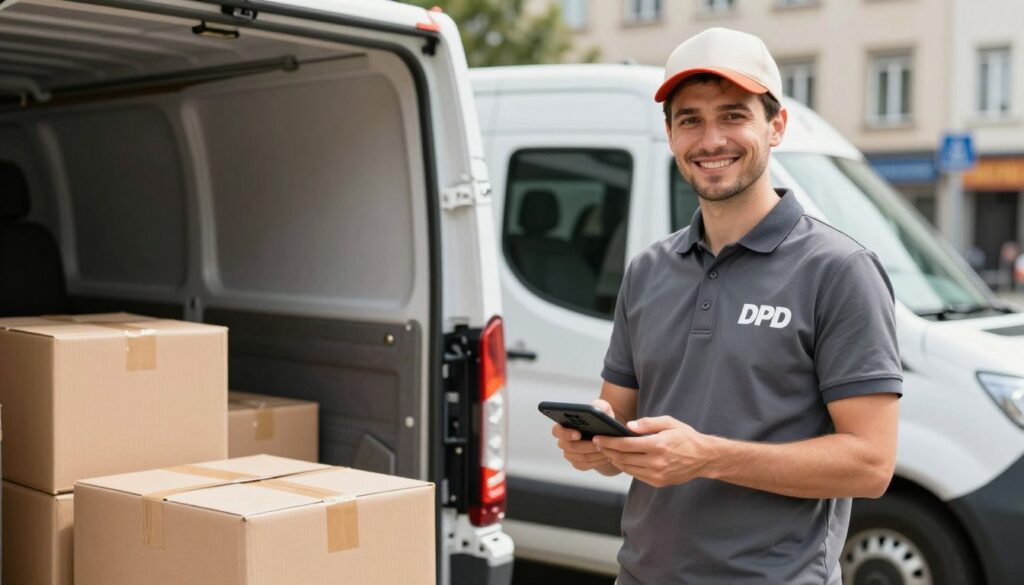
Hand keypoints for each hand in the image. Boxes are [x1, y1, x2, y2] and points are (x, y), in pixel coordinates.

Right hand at [551, 399, 615, 471]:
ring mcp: (570, 454)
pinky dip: (597, 461)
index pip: (557, 431)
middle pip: (570, 447)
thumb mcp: (603, 409)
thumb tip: (596, 409)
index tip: (578, 434)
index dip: (566, 433)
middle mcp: (564, 441)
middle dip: (586, 446)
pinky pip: (585, 465)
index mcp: (564, 426)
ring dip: (594, 453)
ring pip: (580, 457)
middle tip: (599, 444)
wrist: (608, 435)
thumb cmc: (602, 419)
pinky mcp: (578, 464)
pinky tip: (606, 456)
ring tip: (606, 449)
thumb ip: (599, 405)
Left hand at [592, 416, 713, 487]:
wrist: (704, 457)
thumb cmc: (685, 437)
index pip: (626, 444)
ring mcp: (657, 474)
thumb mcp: (669, 423)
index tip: (598, 438)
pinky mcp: (658, 482)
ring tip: (606, 451)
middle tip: (597, 444)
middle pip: (623, 457)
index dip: (609, 442)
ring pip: (628, 468)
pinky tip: (621, 460)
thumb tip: (628, 426)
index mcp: (658, 445)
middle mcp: (657, 462)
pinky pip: (636, 475)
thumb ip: (648, 423)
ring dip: (614, 460)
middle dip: (607, 450)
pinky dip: (626, 467)